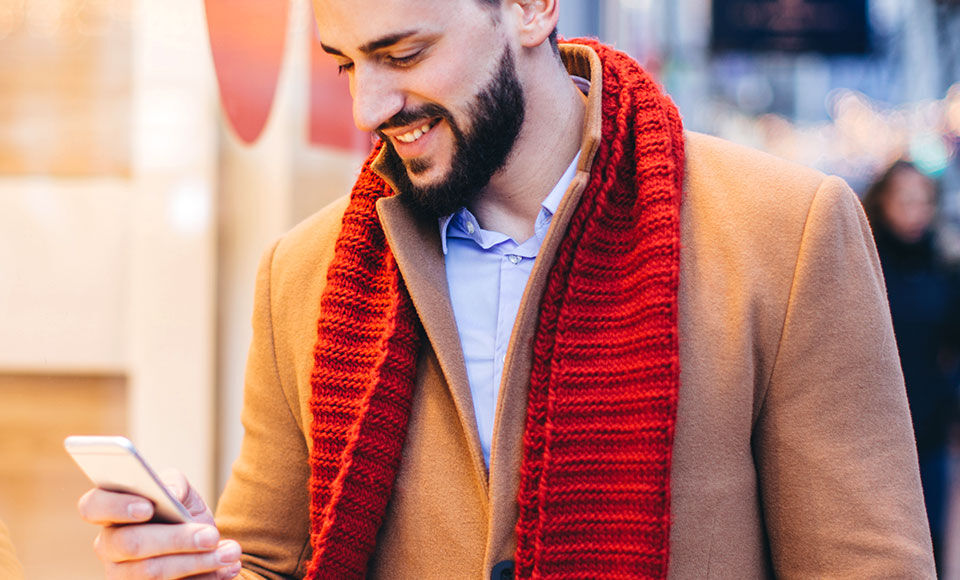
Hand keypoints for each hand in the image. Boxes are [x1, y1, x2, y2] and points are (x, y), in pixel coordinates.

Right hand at [78, 469, 241, 578]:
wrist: (203, 548)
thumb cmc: (184, 515)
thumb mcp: (182, 494)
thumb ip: (174, 483)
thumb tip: (171, 491)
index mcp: (112, 513)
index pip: (93, 506)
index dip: (116, 506)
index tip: (148, 507)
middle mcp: (110, 547)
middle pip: (130, 544)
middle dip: (176, 539)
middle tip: (211, 535)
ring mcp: (122, 576)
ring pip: (152, 573)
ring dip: (197, 562)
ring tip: (230, 552)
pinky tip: (228, 570)